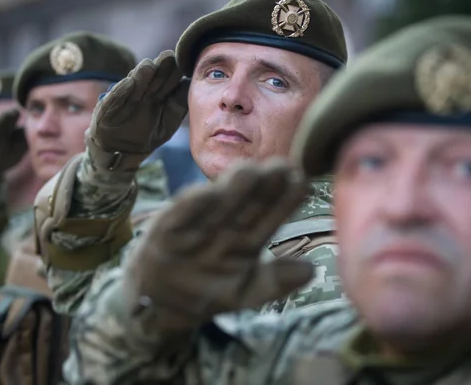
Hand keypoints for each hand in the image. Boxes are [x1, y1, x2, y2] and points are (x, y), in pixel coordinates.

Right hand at [86, 50, 188, 171]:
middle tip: (168, 56)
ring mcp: (125, 99)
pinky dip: (121, 91)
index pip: (167, 79)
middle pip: (153, 77)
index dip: (174, 70)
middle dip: (160, 67)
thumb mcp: (167, 125)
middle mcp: (142, 93)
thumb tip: (189, 86)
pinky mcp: (108, 108)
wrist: (123, 153)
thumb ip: (178, 107)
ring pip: (134, 83)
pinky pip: (115, 98)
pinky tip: (128, 83)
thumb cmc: (147, 136)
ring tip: (149, 67)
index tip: (183, 63)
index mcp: (158, 95)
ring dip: (141, 74)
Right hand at [123, 159, 314, 329]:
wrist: (159, 304)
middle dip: (264, 185)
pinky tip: (206, 192)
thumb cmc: (207, 292)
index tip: (303, 183)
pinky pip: (180, 216)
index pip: (271, 215)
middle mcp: (225, 225)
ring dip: (232, 188)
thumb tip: (311, 270)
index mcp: (248, 239)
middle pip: (247, 203)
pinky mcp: (167, 228)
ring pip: (217, 203)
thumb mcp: (245, 293)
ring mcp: (197, 224)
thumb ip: (275, 282)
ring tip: (249, 171)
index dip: (287, 200)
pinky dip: (191, 205)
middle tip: (282, 166)